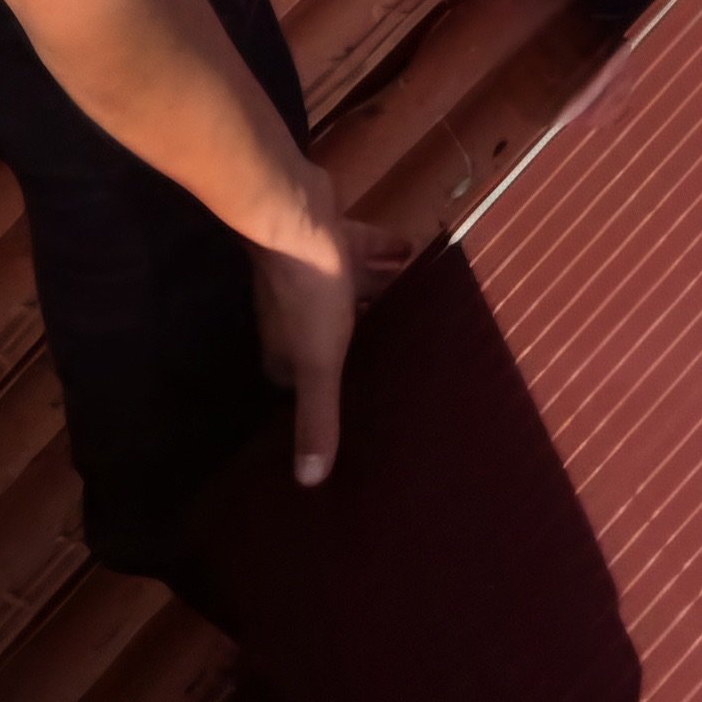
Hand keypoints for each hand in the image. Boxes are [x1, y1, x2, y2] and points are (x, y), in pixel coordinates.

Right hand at [250, 174, 410, 486]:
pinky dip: (384, 252)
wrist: (297, 218)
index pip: (301, 382)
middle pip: (329, 336)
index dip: (326, 392)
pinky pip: (361, 251)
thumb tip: (308, 482)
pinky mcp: (329, 239)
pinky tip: (412, 251)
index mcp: (287, 350)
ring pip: (349, 292)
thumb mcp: (320, 363)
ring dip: (376, 295)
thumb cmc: (309, 295)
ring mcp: (313, 273)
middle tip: (398, 355)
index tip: (357, 402)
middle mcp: (294, 314)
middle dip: (360, 344)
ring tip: (414, 307)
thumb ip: (318, 416)